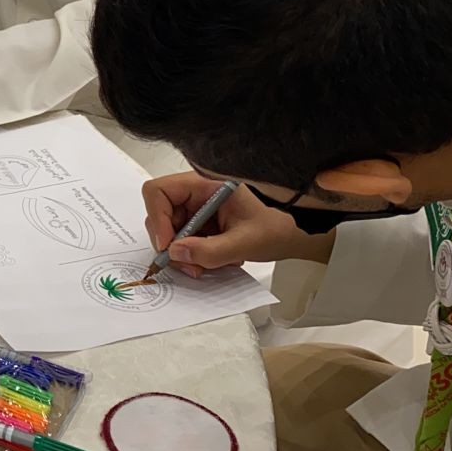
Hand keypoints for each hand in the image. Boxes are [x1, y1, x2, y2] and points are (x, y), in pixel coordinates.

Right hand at [141, 173, 334, 277]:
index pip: (158, 192)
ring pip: (169, 230)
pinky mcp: (199, 223)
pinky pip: (182, 240)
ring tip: (204, 267)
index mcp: (204, 183)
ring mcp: (196, 208)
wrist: (293, 234)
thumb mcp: (244, 242)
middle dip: (170, 243)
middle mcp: (195, 193)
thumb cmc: (275, 228)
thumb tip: (175, 253)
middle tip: (188, 265)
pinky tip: (211, 261)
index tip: (169, 246)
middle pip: (159, 213)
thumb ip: (209, 250)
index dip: (158, 219)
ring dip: (181, 253)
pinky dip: (191, 255)